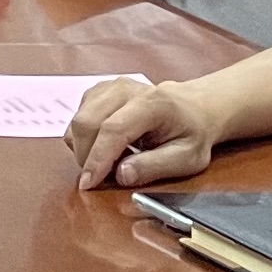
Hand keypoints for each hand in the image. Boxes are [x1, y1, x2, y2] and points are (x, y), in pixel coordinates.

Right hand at [69, 76, 220, 190]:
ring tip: (111, 159)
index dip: (97, 159)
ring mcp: (109, 87)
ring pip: (78, 120)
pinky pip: (78, 118)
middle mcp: (125, 89)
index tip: (89, 183)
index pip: (113, 130)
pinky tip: (106, 145)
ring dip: (84, 148)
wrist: (193, 108)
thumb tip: (121, 175)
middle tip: (103, 176)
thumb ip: (154, 167)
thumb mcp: (186, 158)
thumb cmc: (191, 134)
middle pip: (87, 123)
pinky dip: (84, 139)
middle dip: (86, 156)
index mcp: (151, 103)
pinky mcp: (98, 92)